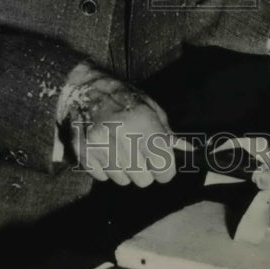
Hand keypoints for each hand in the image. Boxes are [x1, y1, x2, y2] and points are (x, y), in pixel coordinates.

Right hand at [57, 62, 176, 186]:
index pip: (162, 164)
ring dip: (125, 171)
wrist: (83, 87)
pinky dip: (106, 169)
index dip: (166, 170)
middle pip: (143, 179)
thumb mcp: (150, 107)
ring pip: (122, 180)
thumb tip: (187, 150)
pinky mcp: (82, 152)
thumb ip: (166, 131)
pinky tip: (106, 151)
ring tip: (121, 150)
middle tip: (141, 157)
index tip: (163, 167)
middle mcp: (120, 134)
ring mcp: (98, 144)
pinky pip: (102, 177)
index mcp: (141, 121)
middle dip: (146, 172)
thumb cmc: (122, 96)